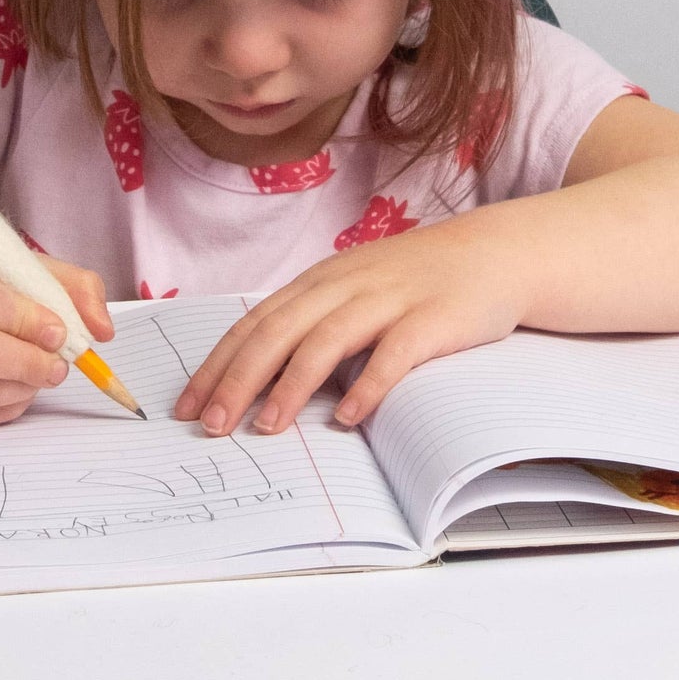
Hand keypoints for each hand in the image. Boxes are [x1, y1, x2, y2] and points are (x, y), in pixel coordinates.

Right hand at [0, 249, 114, 428]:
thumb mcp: (22, 266)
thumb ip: (72, 286)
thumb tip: (102, 330)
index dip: (26, 319)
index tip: (60, 330)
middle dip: (29, 361)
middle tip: (61, 363)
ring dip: (25, 386)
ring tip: (46, 372)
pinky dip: (10, 406)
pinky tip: (22, 387)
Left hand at [171, 217, 529, 435]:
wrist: (491, 253)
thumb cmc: (413, 280)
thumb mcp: (352, 289)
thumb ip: (312, 320)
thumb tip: (258, 373)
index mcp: (319, 281)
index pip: (255, 322)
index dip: (218, 363)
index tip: (187, 404)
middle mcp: (345, 284)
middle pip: (279, 331)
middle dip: (239, 379)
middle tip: (211, 425)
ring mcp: (388, 298)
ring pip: (327, 339)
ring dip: (292, 385)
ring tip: (266, 427)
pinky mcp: (432, 318)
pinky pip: (395, 352)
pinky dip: (369, 384)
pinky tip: (350, 418)